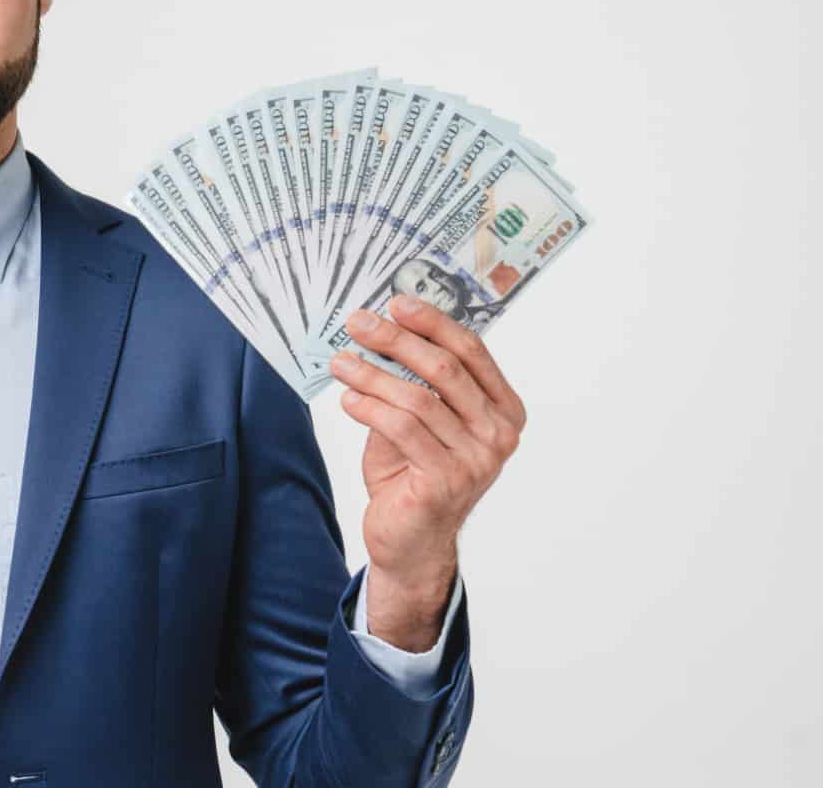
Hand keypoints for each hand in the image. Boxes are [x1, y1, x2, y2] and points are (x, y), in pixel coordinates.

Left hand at [329, 294, 527, 650]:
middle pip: (445, 370)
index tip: (397, 303)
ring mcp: (477, 461)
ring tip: (340, 362)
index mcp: (504, 410)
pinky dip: (369, 408)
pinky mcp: (446, 482)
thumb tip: (381, 329)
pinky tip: (347, 400)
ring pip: (418, 398)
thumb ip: (414, 382)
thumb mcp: (418, 420)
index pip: (472, 353)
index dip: (433, 323)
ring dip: (372, 374)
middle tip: (358, 323)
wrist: (409, 541)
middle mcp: (499, 434)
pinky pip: (402, 429)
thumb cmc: (413, 474)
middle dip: (397, 340)